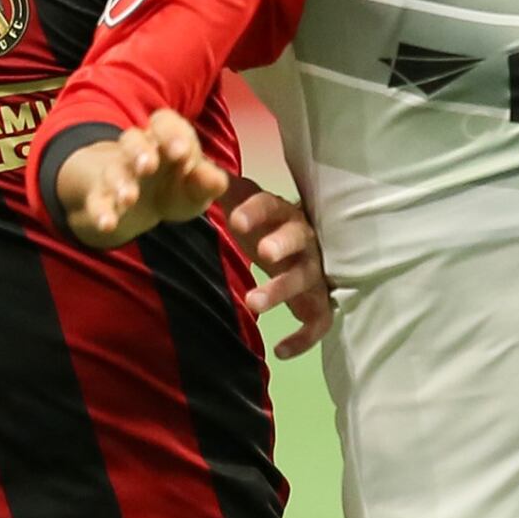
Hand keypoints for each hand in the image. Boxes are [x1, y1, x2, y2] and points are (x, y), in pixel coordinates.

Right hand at [57, 109, 229, 247]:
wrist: (133, 203)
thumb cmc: (173, 186)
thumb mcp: (194, 187)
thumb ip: (206, 183)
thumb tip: (218, 182)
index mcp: (165, 141)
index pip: (165, 123)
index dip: (172, 134)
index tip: (182, 153)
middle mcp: (137, 152)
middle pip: (132, 140)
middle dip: (140, 152)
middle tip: (149, 167)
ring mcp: (116, 174)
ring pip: (114, 170)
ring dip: (120, 183)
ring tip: (129, 199)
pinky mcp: (100, 198)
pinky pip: (96, 202)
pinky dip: (100, 213)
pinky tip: (107, 224)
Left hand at [220, 182, 334, 359]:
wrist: (301, 247)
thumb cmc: (265, 224)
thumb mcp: (244, 203)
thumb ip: (223, 187)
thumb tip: (198, 167)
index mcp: (284, 214)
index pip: (273, 206)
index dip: (257, 211)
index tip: (235, 219)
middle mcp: (305, 241)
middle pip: (299, 239)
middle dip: (282, 245)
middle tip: (263, 253)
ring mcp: (315, 272)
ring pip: (306, 280)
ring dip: (282, 291)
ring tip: (253, 304)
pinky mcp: (318, 303)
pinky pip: (320, 322)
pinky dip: (304, 338)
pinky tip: (280, 350)